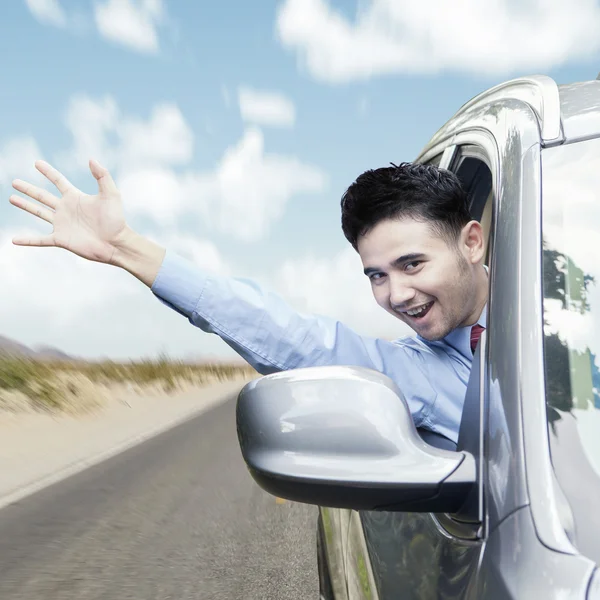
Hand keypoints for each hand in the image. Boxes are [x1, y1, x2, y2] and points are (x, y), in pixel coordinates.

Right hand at [9, 159, 128, 263]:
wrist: (116, 243)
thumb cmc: (116, 219)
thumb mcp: (111, 194)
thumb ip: (102, 176)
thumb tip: (92, 159)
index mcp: (75, 197)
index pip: (58, 181)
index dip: (48, 172)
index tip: (37, 163)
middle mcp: (66, 209)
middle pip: (43, 196)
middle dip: (29, 189)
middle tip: (14, 182)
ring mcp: (62, 224)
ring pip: (39, 213)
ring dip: (25, 206)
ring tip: (11, 198)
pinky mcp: (61, 239)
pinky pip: (40, 240)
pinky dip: (27, 240)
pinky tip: (14, 240)